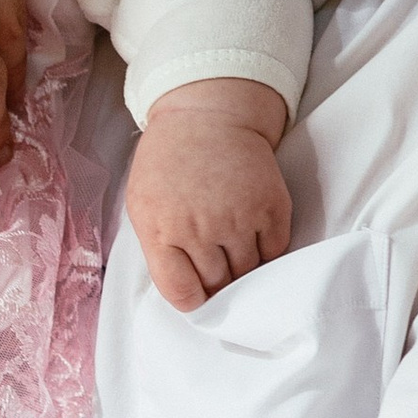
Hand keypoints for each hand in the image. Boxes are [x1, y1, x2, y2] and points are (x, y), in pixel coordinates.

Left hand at [124, 80, 293, 310]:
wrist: (208, 115)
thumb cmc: (168, 162)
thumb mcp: (143, 204)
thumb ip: (157, 248)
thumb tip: (182, 290)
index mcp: (161, 230)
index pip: (181, 292)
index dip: (192, 302)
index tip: (198, 298)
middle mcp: (200, 229)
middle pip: (218, 285)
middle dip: (218, 286)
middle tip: (219, 275)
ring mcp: (239, 219)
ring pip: (248, 273)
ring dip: (243, 271)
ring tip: (235, 255)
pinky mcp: (271, 207)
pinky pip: (275, 251)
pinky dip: (266, 252)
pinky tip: (253, 238)